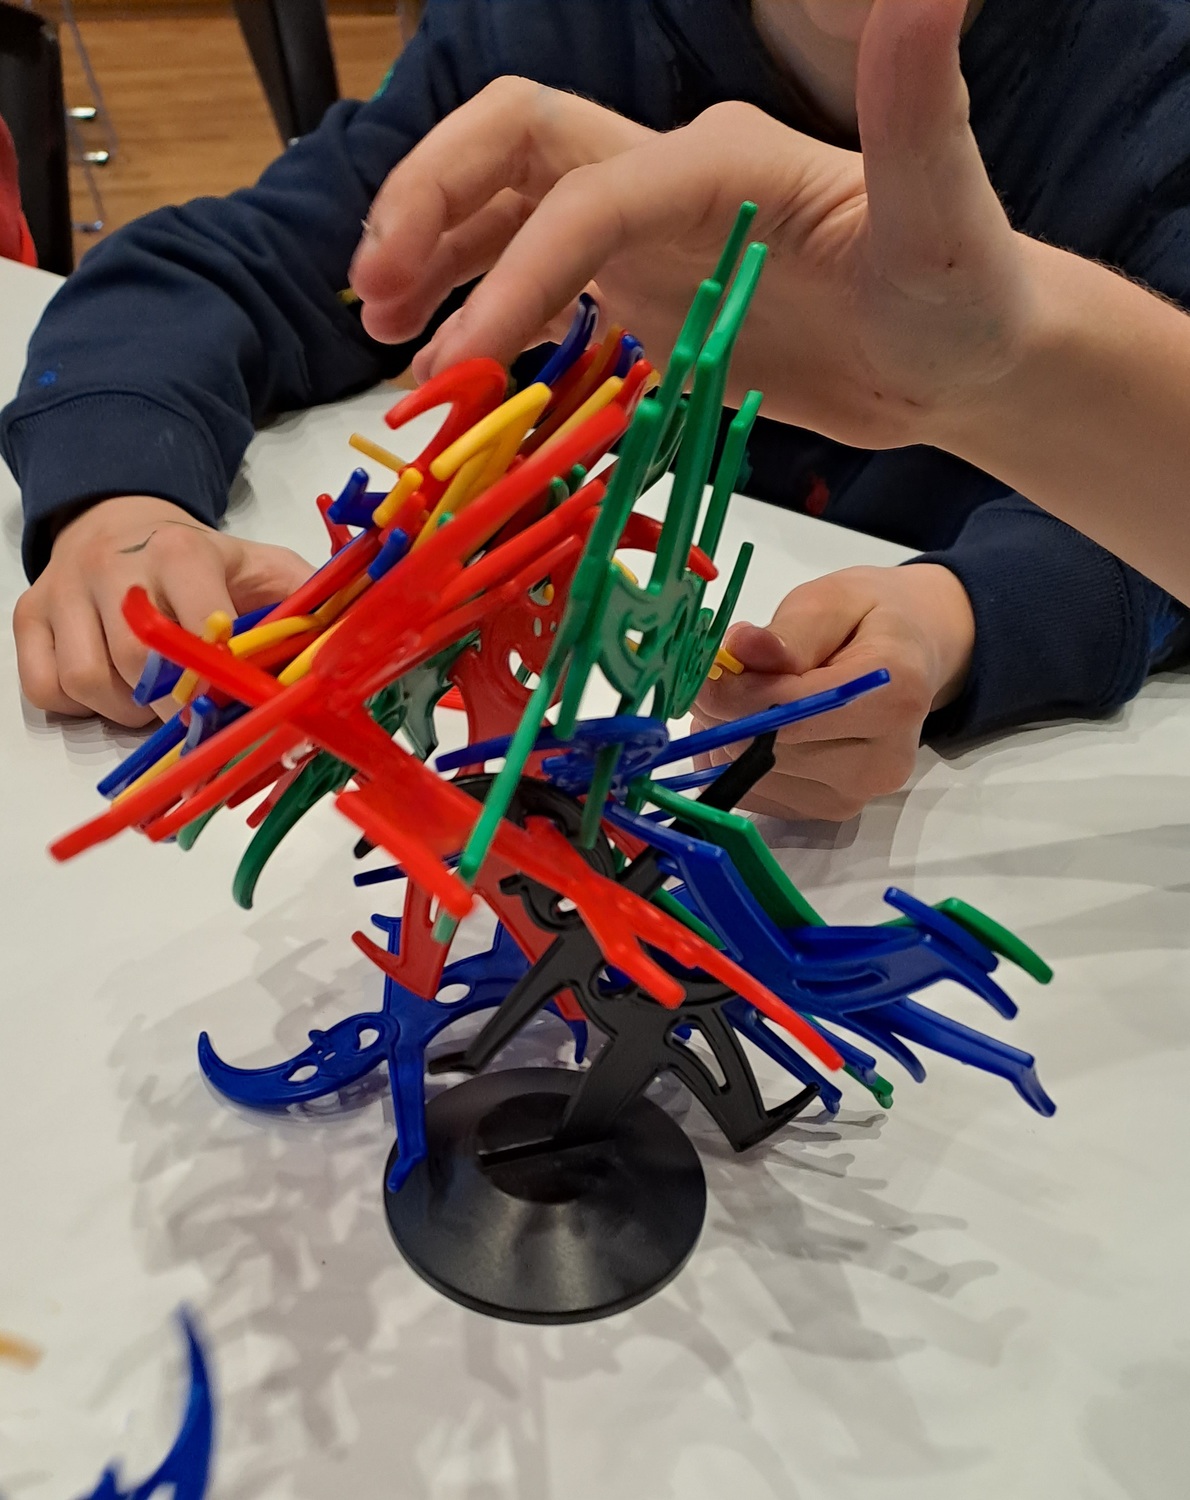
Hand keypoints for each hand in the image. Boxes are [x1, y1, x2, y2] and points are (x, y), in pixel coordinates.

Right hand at [13, 495, 312, 726]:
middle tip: (196, 711)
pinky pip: (45, 688)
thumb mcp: (265, 568)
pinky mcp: (29, 616)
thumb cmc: (205, 561)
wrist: (121, 519)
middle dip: (174, 704)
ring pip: (89, 681)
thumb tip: (346, 652)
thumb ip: (305, 604)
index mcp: (182, 553)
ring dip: (126, 711)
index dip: (218, 676)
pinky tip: (111, 690)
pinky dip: (79, 706)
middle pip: (139, 663)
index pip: (198, 626)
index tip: (234, 701)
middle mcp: (115, 566)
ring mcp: (63, 592)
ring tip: (154, 698)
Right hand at [349, 0, 1032, 451]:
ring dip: (436, 258)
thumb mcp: (945, 208)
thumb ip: (917, 110)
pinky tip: (453, 366)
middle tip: (373, 297)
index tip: (464, 356)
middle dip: (428, 208)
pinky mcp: (648, 298)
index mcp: (716, 156)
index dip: (514, 267)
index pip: (580, 194)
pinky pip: (542, 293)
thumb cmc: (964, 287)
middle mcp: (666, 183)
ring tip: (386, 333)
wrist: (963, 354)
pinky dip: (486, 318)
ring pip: (508, 218)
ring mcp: (650, 241)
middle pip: (510, 153)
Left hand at [692, 563, 974, 820]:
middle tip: (719, 680)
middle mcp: (884, 759)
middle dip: (727, 714)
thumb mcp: (835, 600)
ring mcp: (858, 794)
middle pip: (769, 750)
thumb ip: (789, 631)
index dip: (734, 693)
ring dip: (727, 738)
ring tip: (739, 699)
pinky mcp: (832, 812)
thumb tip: (740, 648)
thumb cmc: (869, 621)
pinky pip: (759, 796)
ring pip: (755, 777)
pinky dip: (738, 762)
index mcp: (895, 695)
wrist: (911, 655)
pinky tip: (750, 728)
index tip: (709, 670)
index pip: (792, 711)